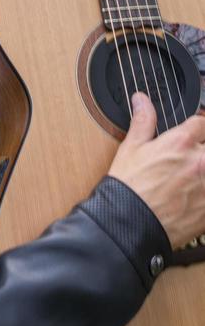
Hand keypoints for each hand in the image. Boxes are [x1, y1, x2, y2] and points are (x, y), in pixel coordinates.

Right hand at [108, 92, 204, 249]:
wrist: (130, 224)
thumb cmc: (129, 188)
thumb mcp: (131, 148)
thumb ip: (143, 121)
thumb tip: (141, 100)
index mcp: (181, 143)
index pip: (203, 122)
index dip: (199, 126)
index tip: (197, 133)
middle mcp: (200, 161)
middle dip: (202, 150)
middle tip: (191, 160)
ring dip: (204, 171)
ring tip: (194, 180)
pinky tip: (195, 196)